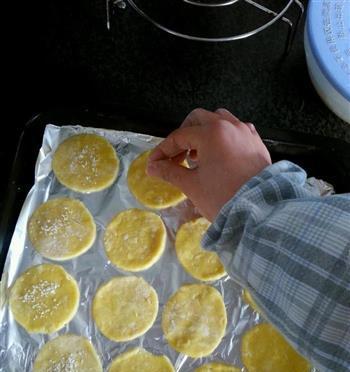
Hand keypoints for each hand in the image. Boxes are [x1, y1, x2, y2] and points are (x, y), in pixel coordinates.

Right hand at [147, 108, 270, 220]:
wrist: (260, 211)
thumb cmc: (224, 197)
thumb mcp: (192, 185)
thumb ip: (170, 171)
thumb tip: (153, 167)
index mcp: (211, 133)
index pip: (179, 136)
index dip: (163, 150)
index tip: (154, 163)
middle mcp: (229, 126)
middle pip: (198, 119)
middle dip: (183, 135)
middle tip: (176, 156)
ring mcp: (245, 132)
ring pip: (219, 119)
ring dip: (204, 132)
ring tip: (198, 154)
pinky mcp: (256, 142)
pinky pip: (236, 129)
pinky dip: (223, 136)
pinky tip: (219, 154)